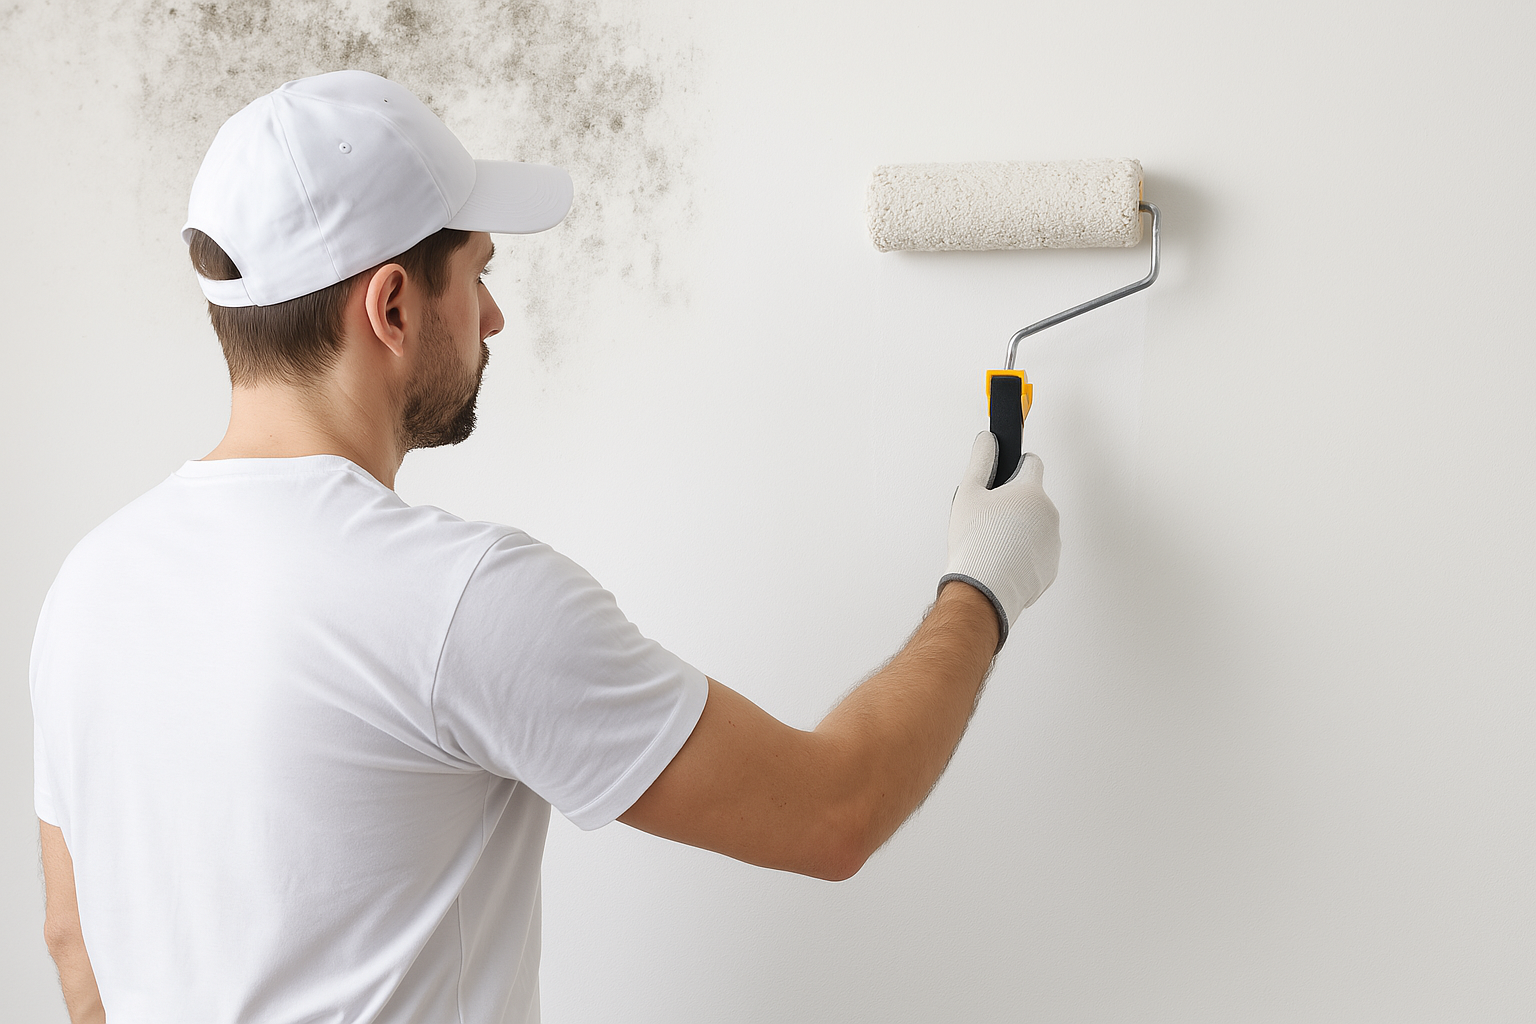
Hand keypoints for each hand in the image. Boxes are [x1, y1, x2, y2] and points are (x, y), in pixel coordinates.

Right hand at [940, 432, 1060, 649]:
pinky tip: (1002, 562)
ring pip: (1036, 526)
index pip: (1032, 463)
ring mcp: (1053, 542)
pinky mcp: (1051, 567)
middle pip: (1032, 498)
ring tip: (994, 544)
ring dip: (1020, 529)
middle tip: (988, 519)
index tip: (1004, 477)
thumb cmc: (975, 542)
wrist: (984, 590)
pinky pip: (1037, 553)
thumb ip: (980, 459)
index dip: (1015, 466)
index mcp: (1031, 491)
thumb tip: (988, 439)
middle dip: (1014, 504)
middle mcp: (1049, 514)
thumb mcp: (968, 493)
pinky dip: (1023, 555)